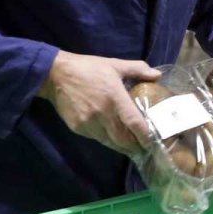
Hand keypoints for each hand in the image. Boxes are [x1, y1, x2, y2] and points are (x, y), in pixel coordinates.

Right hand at [39, 50, 159, 154]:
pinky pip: (97, 138)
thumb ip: (137, 69)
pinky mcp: (78, 128)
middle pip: (123, 139)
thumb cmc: (88, 68)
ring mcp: (89, 123)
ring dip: (121, 146)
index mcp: (115, 98)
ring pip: (110, 142)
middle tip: (145, 149)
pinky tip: (113, 138)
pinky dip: (107, 140)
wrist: (56, 75)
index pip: (134, 123)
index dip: (145, 136)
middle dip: (135, 147)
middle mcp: (103, 114)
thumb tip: (156, 75)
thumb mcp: (115, 65)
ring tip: (131, 148)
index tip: (153, 142)